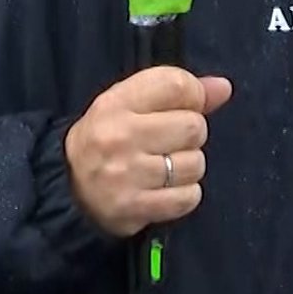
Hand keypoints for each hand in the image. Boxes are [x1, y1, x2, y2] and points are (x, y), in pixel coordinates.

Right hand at [65, 66, 234, 237]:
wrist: (69, 187)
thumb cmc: (107, 138)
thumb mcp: (130, 103)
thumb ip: (177, 91)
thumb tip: (223, 87)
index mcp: (116, 103)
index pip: (176, 85)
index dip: (194, 95)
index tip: (185, 106)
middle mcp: (120, 136)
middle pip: (193, 126)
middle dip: (190, 134)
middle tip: (170, 141)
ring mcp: (126, 174)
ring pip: (195, 164)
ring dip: (188, 167)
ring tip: (166, 167)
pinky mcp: (134, 207)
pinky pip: (188, 197)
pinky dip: (185, 194)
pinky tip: (166, 189)